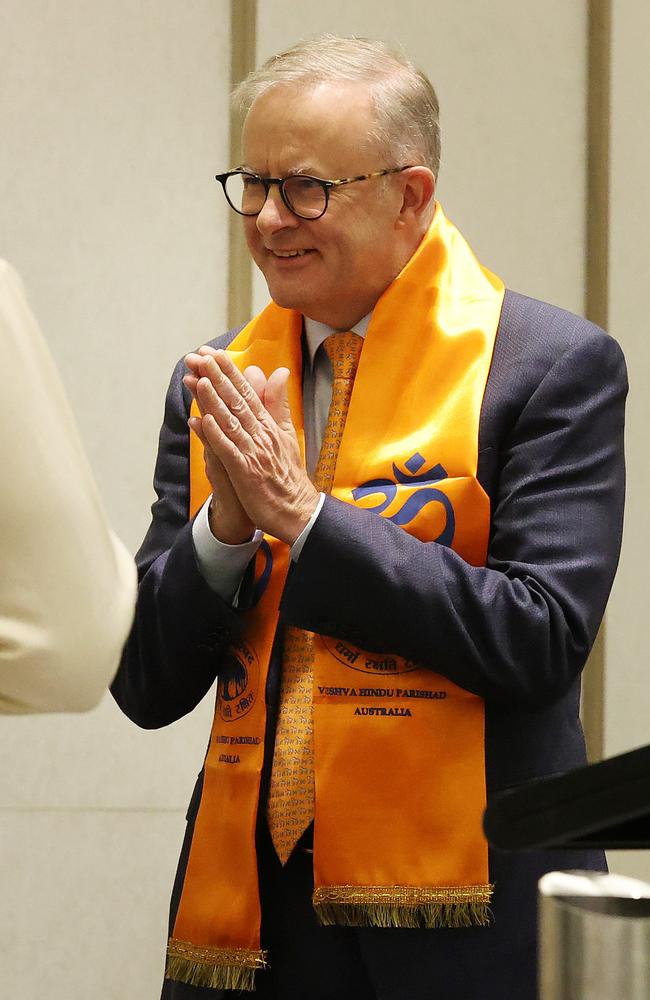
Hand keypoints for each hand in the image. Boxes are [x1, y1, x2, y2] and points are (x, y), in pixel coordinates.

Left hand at [193, 350, 319, 544]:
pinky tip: (203, 420)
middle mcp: (262, 435)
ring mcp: (253, 453)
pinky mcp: (245, 472)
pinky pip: (228, 450)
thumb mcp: (287, 434)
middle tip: (202, 357)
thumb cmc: (288, 475)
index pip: (249, 393)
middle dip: (219, 378)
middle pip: (238, 402)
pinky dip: (215, 435)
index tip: (215, 354)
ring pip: (231, 422)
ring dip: (214, 401)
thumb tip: (280, 372)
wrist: (297, 511)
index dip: (231, 373)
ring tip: (199, 380)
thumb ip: (280, 404)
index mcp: (270, 426)